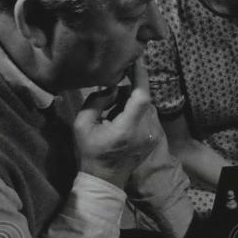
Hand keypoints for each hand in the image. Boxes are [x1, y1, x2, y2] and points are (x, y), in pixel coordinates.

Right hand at [74, 57, 160, 187]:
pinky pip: (147, 116)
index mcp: (127, 129)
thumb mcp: (83, 124)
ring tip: (112, 114)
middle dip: (128, 93)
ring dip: (131, 103)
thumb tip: (113, 87)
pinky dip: (135, 113)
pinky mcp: (155, 138)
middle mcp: (146, 131)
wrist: (106, 179)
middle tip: (110, 98)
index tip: (137, 58)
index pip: (141, 96)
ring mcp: (153, 136)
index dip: (141, 76)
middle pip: (143, 100)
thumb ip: (97, 101)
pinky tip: (120, 122)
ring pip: (145, 107)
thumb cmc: (91, 152)